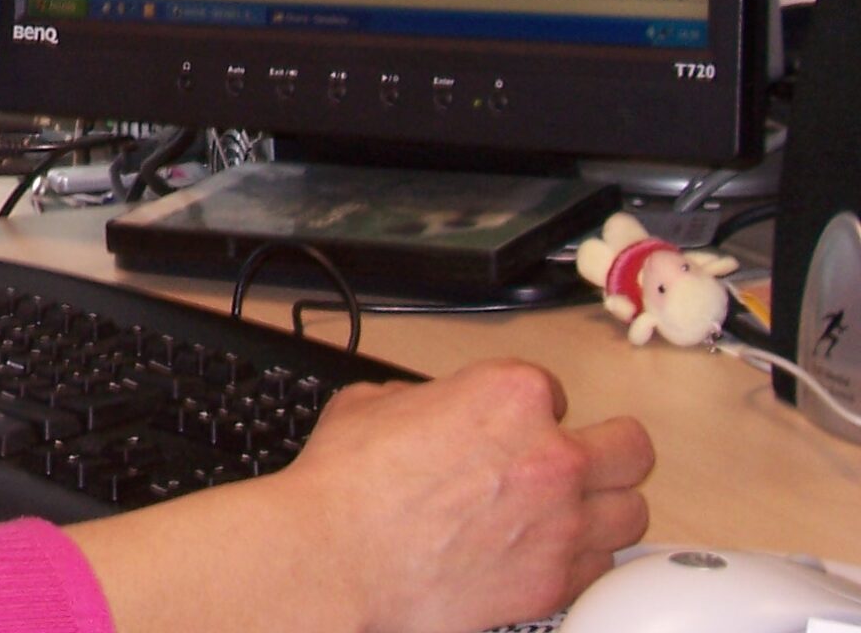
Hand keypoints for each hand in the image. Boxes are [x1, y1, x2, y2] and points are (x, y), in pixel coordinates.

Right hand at [287, 359, 652, 631]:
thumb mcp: (375, 403)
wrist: (339, 555)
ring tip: (572, 514)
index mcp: (511, 396)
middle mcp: (553, 455)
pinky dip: (584, 561)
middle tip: (580, 461)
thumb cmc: (349, 482)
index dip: (531, 409)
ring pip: (633, 512)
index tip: (510, 428)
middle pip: (631, 448)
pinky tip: (551, 555)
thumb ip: (426, 400)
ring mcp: (563, 524)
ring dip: (605, 509)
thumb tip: (429, 412)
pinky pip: (602, 568)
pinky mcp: (555, 583)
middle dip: (608, 451)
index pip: (556, 391)